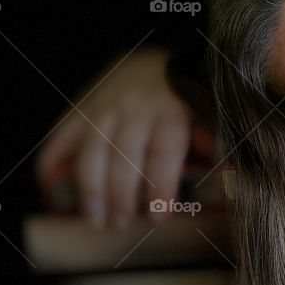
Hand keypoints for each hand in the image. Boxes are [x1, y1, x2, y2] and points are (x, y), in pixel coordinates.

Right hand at [34, 47, 212, 227]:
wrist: (154, 60)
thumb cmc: (184, 98)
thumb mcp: (204, 112)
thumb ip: (213, 139)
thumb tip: (233, 170)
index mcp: (170, 109)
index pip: (164, 151)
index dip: (160, 187)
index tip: (158, 218)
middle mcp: (134, 108)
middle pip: (124, 157)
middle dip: (122, 197)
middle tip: (123, 225)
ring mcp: (102, 108)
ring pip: (91, 153)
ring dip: (91, 191)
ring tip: (97, 221)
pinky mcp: (78, 111)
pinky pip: (57, 144)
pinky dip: (50, 175)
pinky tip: (58, 203)